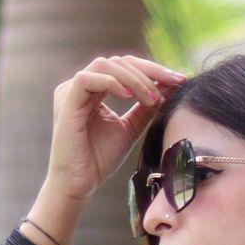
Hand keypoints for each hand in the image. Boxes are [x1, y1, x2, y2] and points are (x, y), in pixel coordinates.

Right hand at [44, 52, 187, 210]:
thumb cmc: (99, 159)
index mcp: (95, 89)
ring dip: (134, 78)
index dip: (153, 70)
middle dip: (149, 70)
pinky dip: (112, 83)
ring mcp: (71, 91)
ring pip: (105, 65)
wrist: (79, 184)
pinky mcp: (66, 100)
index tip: (178, 80)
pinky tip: (130, 97)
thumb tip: (170, 87)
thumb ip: (147, 108)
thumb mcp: (131, 129)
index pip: (126, 67)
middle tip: (172, 83)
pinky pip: (87, 79)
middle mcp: (82, 85)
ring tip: (151, 98)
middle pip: (118, 61)